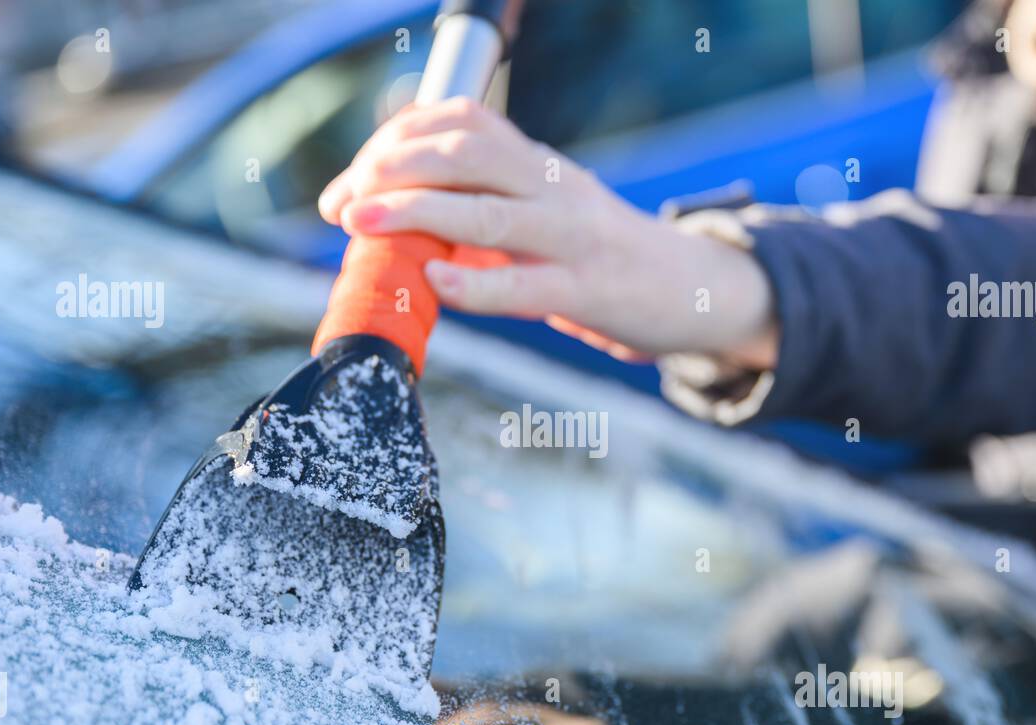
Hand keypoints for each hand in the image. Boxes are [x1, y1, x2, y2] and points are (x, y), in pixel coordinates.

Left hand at [318, 97, 776, 366]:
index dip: (394, 142)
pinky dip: (471, 283)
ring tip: (360, 226)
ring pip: (486, 213)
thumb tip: (399, 213)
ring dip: (412, 214)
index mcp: (538, 163)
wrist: (693, 286)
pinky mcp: (587, 291)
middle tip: (343, 205)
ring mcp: (572, 238)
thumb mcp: (546, 206)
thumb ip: (486, 200)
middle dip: (389, 170)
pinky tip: (433, 280)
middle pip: (463, 154)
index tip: (352, 181)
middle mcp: (553, 187)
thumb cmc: (601, 253)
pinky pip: (523, 284)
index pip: (459, 123)